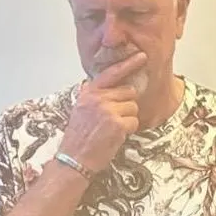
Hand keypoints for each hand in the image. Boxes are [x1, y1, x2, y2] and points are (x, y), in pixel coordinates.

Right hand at [59, 52, 146, 173]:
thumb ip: (93, 96)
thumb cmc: (78, 138)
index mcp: (89, 93)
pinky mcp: (117, 124)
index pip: (111, 73)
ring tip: (112, 129)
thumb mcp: (80, 110)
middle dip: (126, 105)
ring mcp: (108, 110)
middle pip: (128, 92)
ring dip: (128, 119)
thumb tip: (105, 86)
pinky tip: (116, 136)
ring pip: (133, 107)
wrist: (74, 159)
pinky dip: (129, 130)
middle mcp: (98, 98)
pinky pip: (134, 121)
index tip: (140, 57)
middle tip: (113, 120)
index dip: (128, 64)